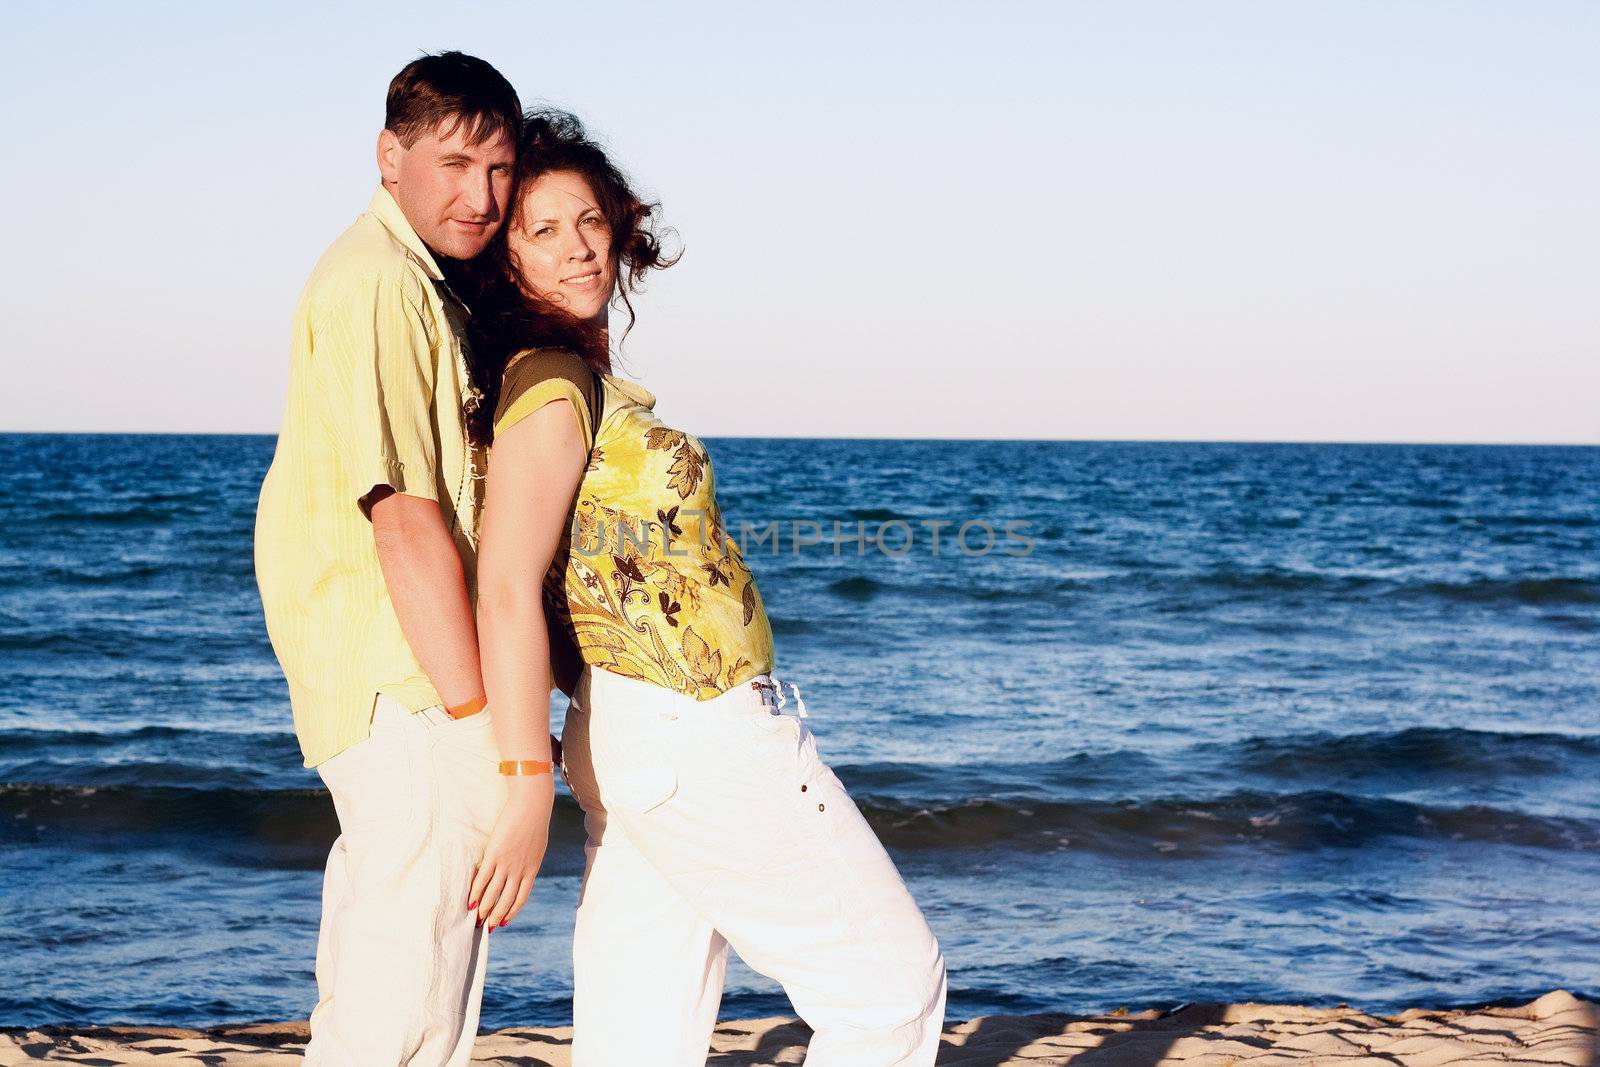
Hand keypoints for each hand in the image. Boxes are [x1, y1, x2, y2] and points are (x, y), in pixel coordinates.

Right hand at [469, 775, 554, 931]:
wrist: (532, 807)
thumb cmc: (535, 823)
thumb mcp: (536, 848)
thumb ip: (528, 862)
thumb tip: (521, 871)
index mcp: (531, 870)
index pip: (520, 898)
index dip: (511, 912)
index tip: (503, 922)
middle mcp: (519, 871)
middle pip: (506, 900)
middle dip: (496, 915)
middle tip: (487, 927)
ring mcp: (506, 864)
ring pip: (493, 893)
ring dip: (484, 908)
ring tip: (477, 919)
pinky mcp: (494, 855)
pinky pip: (483, 879)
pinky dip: (476, 892)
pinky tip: (470, 902)